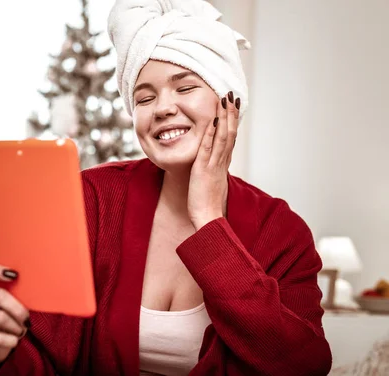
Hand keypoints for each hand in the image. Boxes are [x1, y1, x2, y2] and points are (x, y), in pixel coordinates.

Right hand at [0, 263, 29, 362]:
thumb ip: (20, 294)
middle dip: (17, 307)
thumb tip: (44, 286)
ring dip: (17, 326)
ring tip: (21, 331)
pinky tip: (14, 341)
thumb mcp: (14, 305)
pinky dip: (11, 340)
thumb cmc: (11, 321)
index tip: (14, 275)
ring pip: (0, 317)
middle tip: (27, 318)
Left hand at [187, 92, 239, 229]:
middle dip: (230, 114)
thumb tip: (212, 167)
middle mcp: (221, 162)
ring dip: (224, 117)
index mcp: (223, 164)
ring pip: (223, 136)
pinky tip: (212, 119)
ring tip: (225, 100)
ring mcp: (214, 165)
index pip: (230, 138)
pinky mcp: (204, 169)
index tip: (232, 107)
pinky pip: (209, 147)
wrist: (208, 219)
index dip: (232, 122)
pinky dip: (211, 132)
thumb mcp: (211, 183)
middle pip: (230, 133)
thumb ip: (213, 172)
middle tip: (231, 96)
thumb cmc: (207, 205)